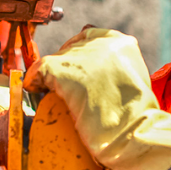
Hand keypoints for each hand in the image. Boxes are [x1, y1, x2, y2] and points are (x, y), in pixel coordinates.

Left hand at [25, 28, 170, 169]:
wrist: (132, 132)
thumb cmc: (136, 117)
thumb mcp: (132, 82)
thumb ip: (114, 69)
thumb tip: (91, 71)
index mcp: (122, 43)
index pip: (90, 36)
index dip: (79, 54)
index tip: (75, 69)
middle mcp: (102, 42)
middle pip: (71, 47)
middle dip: (67, 67)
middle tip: (65, 88)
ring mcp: (81, 55)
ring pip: (56, 59)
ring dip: (53, 77)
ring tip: (55, 94)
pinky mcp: (62, 70)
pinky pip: (38, 71)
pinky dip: (34, 81)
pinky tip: (36, 90)